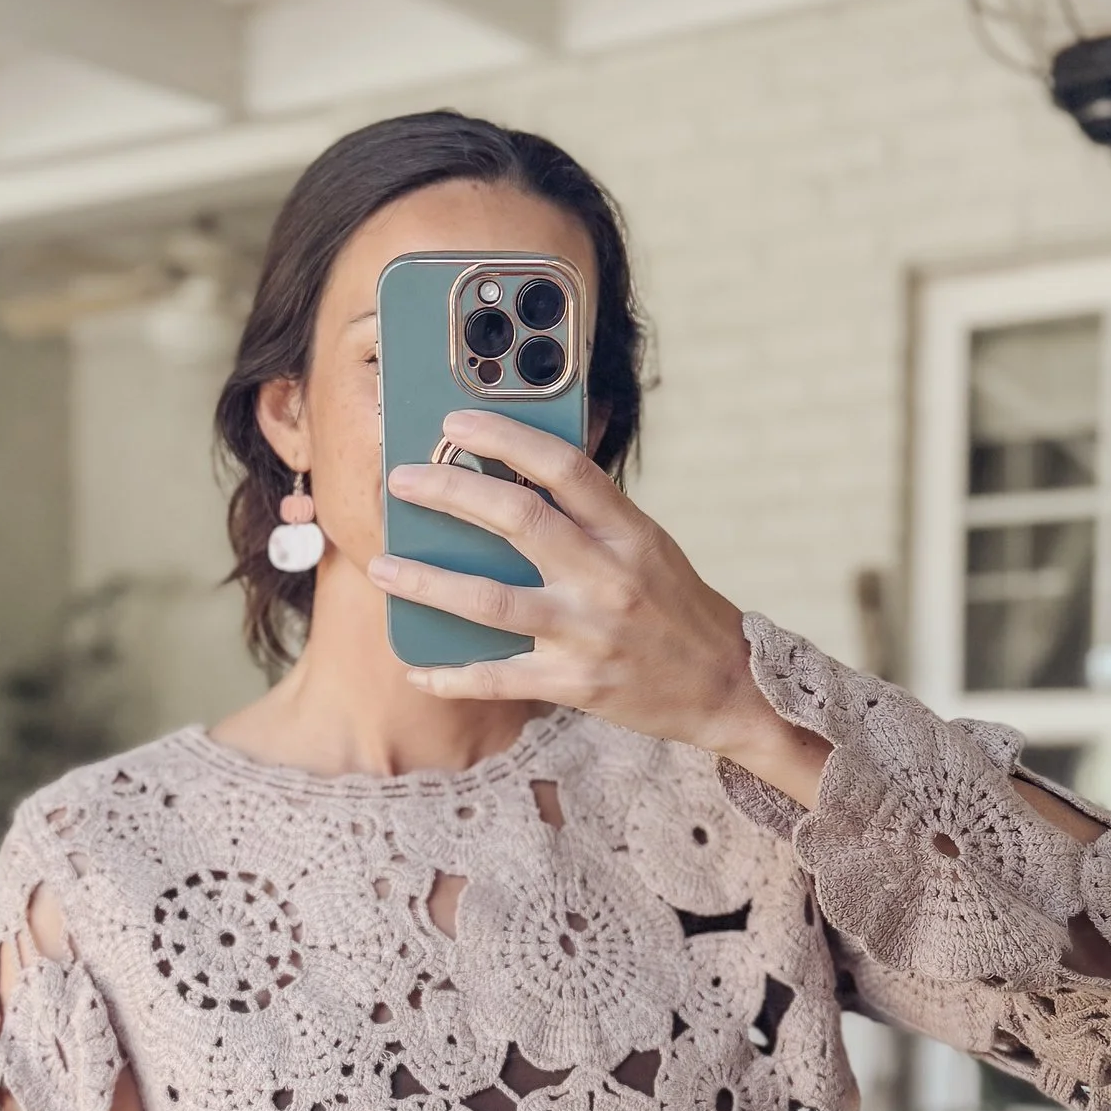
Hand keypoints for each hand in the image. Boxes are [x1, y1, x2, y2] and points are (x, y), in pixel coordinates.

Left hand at [374, 414, 828, 802]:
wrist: (728, 687)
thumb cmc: (679, 609)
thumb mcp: (648, 546)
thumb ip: (591, 516)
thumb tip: (513, 479)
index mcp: (630, 532)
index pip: (563, 467)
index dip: (503, 437)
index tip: (453, 423)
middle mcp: (609, 576)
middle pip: (516, 520)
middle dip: (449, 493)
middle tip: (402, 482)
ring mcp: (590, 632)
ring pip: (490, 601)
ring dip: (427, 581)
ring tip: (382, 566)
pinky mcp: (577, 684)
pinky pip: (498, 678)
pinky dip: (451, 674)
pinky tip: (416, 667)